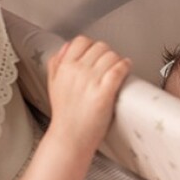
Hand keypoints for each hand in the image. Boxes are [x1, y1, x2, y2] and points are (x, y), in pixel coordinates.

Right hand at [45, 36, 131, 153]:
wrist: (70, 138)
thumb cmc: (65, 115)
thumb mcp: (53, 85)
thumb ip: (56, 64)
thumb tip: (66, 47)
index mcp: (64, 68)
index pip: (81, 41)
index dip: (92, 46)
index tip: (96, 53)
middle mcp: (77, 71)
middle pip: (100, 47)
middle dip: (107, 54)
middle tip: (109, 63)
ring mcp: (91, 81)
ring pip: (111, 56)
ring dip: (118, 60)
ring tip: (118, 67)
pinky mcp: (104, 92)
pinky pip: (118, 69)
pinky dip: (125, 66)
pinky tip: (126, 67)